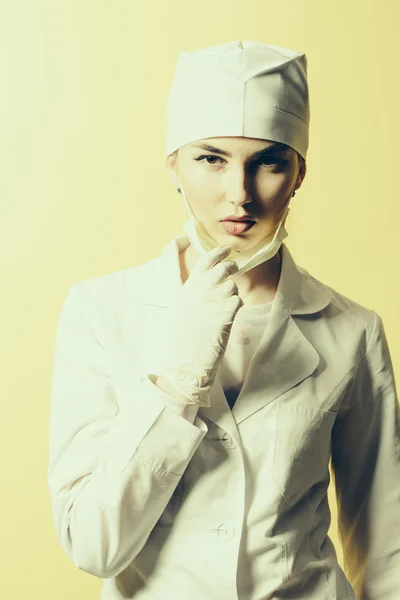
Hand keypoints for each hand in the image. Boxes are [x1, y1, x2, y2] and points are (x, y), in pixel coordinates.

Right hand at [160, 245, 242, 406]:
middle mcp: (200, 290)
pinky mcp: (225, 313)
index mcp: (187, 288)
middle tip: (234, 269)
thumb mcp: (181, 308)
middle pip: (223, 268)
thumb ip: (193, 292)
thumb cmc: (181, 338)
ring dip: (232, 294)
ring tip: (223, 308)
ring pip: (233, 286)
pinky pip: (238, 301)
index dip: (220, 251)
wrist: (185, 360)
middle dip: (232, 267)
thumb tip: (207, 281)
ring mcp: (212, 300)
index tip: (228, 248)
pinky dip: (236, 308)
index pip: (206, 261)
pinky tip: (227, 318)